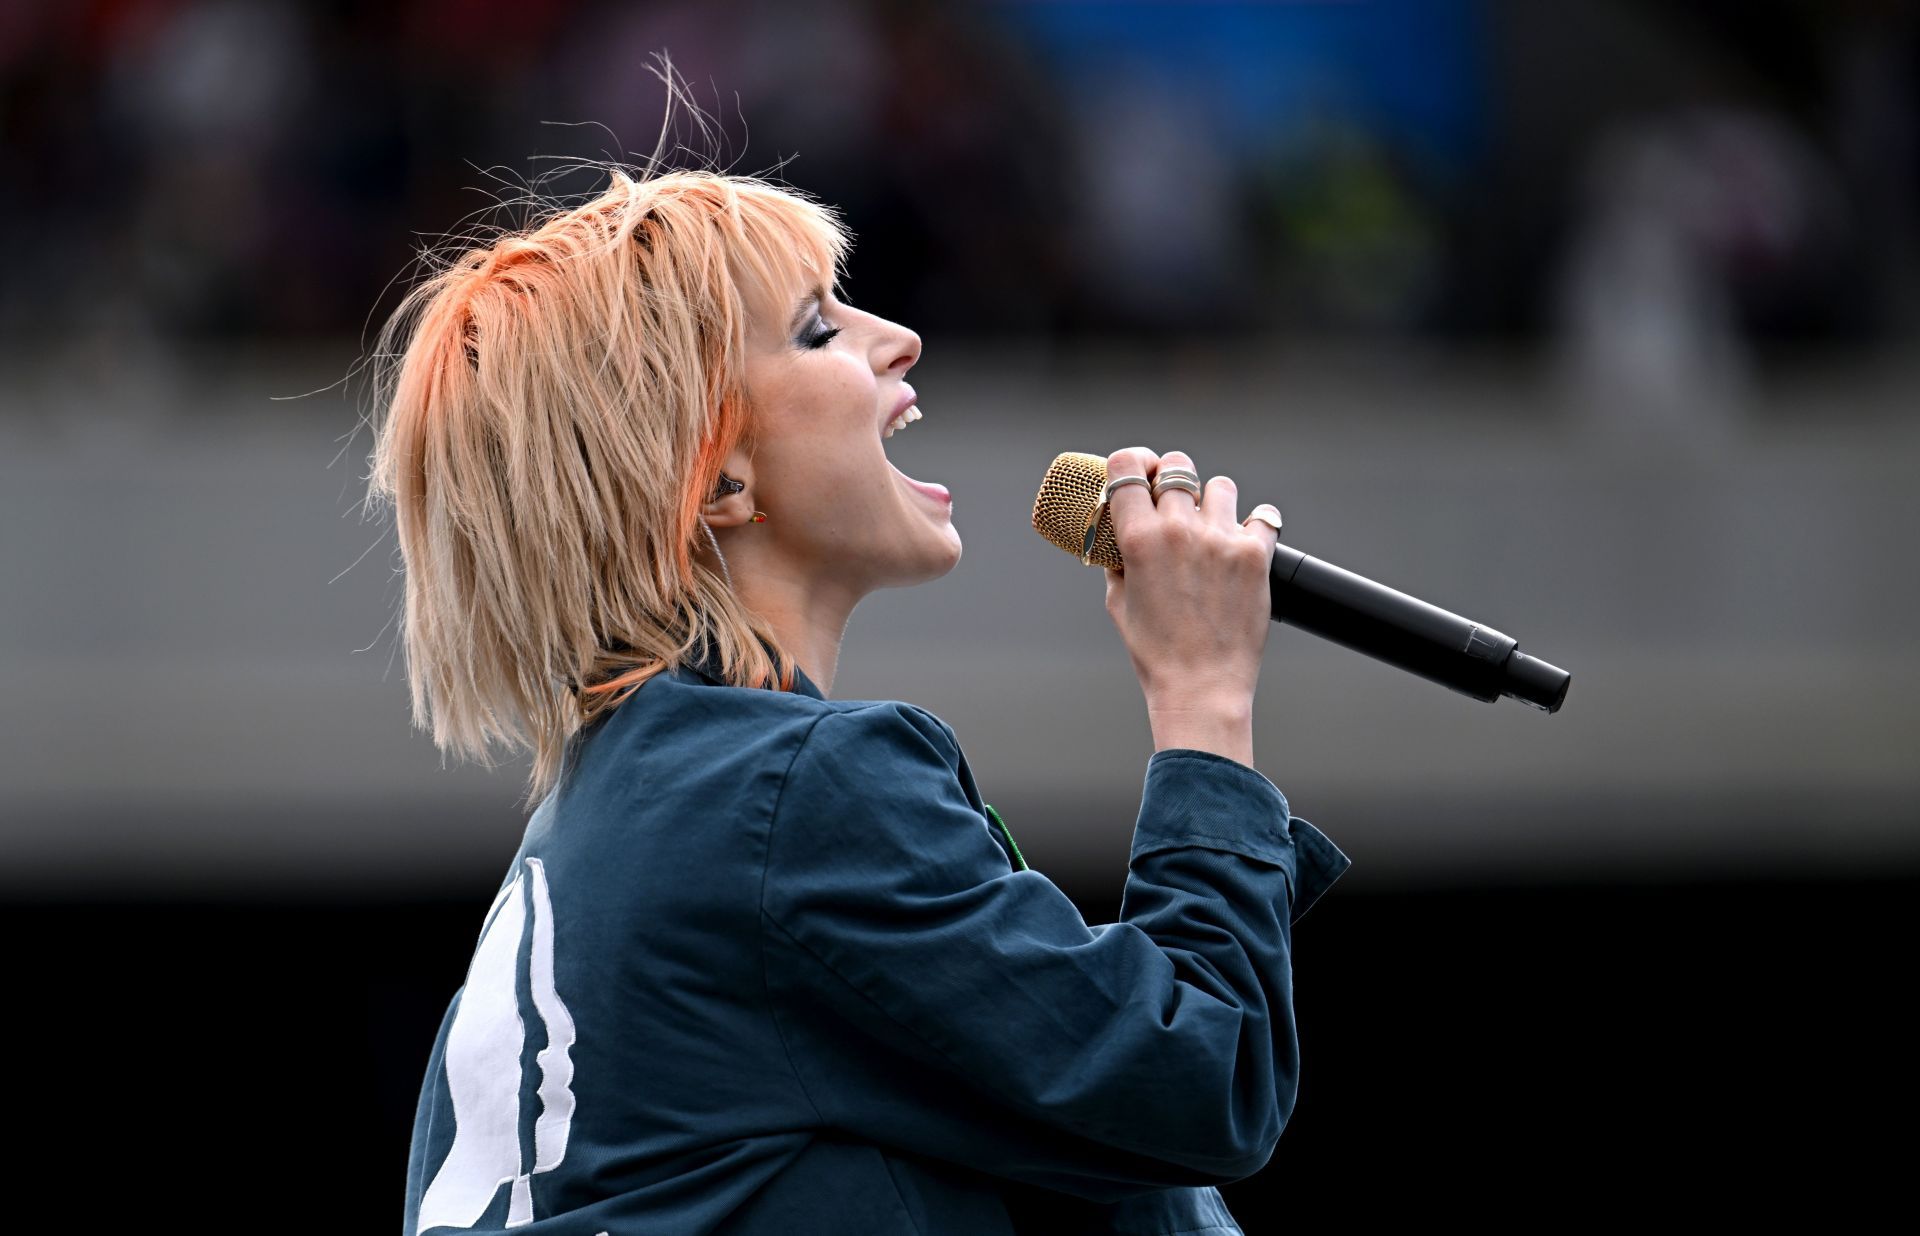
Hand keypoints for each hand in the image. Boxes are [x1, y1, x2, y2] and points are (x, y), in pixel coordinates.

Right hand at [1101, 447, 1281, 723]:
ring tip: (1212, 528)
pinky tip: (1246, 540)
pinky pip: (1263, 515)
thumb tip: (1118, 539)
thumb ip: (1117, 561)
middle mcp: (1179, 531)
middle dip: (1173, 478)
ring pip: (1220, 485)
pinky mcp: (1254, 555)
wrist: (1201, 687)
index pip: (1126, 466)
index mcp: (1138, 539)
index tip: (1139, 474)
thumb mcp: (1118, 603)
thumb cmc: (1156, 653)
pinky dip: (1256, 525)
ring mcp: (1220, 540)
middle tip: (1175, 500)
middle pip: (1177, 465)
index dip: (1132, 464)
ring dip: (1214, 502)